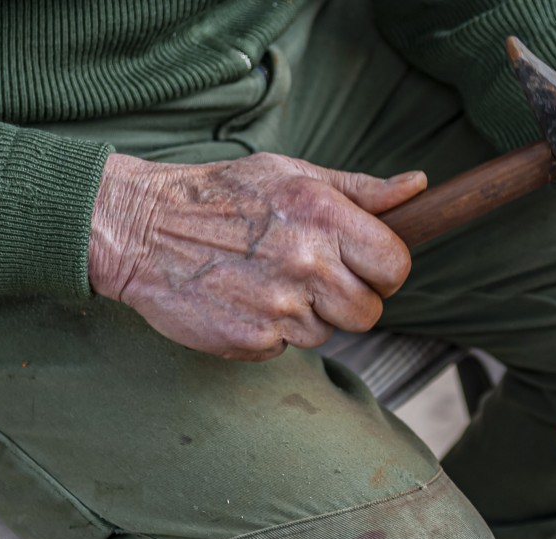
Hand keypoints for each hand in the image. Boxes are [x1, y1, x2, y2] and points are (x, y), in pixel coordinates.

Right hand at [89, 153, 425, 360]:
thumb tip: (417, 188)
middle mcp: (307, 263)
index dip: (384, 272)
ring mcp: (279, 306)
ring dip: (306, 316)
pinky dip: (271, 331)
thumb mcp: (292, 174)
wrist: (138, 228)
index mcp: (324, 217)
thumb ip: (360, 190)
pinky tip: (244, 299)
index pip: (395, 266)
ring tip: (268, 281)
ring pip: (328, 333)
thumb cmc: (222, 195)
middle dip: (347, 299)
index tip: (364, 267)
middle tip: (309, 275)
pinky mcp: (252, 339)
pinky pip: (286, 347)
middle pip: (369, 312)